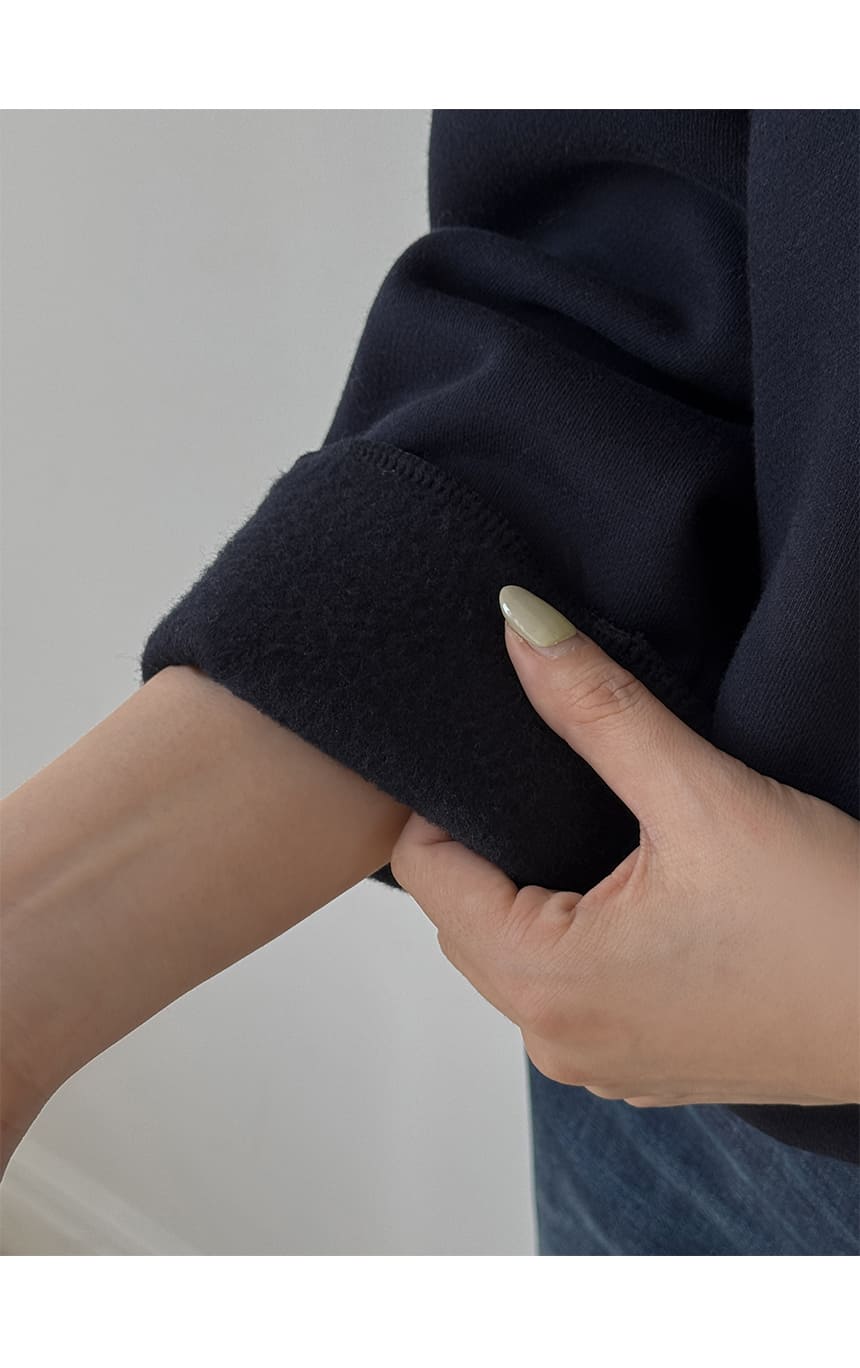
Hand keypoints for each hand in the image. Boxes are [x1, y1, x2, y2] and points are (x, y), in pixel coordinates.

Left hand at [390, 585, 859, 1107]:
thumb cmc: (830, 922)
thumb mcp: (702, 796)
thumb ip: (597, 708)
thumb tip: (522, 625)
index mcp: (546, 982)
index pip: (428, 873)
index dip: (446, 799)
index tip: (488, 746)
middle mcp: (557, 1041)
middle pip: (465, 917)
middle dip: (484, 844)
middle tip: (539, 773)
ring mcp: (604, 1063)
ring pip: (515, 956)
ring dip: (529, 892)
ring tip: (585, 823)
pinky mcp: (649, 1064)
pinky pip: (570, 992)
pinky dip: (574, 938)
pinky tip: (629, 890)